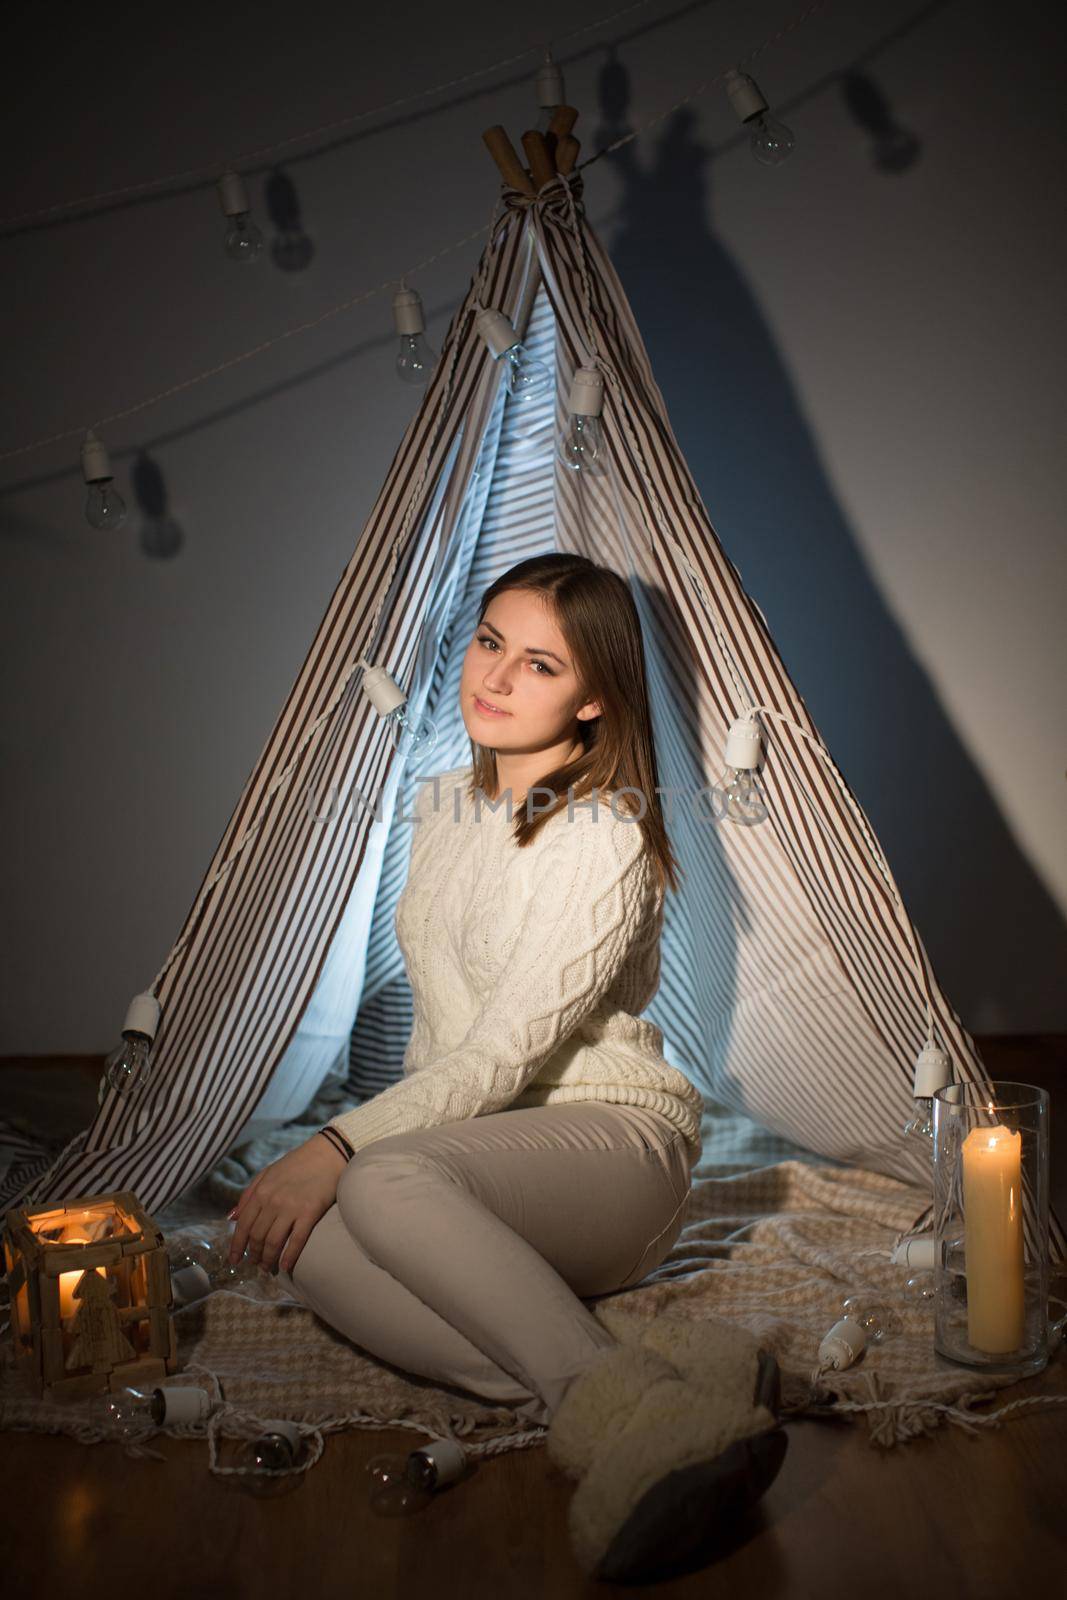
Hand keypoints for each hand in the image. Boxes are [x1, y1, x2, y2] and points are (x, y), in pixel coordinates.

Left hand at [227, 1134, 348, 1274]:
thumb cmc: (298, 1163)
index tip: (235, 1260)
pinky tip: (285, 1267)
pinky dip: (289, 1256)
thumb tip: (231, 1218)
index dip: (237, 1246)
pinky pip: (296, 1240)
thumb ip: (248, 1194)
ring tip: (267, 1267)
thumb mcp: (268, 1173)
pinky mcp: (310, 1212)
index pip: (243, 1225)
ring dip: (268, 1259)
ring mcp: (291, 1207)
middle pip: (257, 1236)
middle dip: (253, 1254)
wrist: (328, 1153)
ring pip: (273, 1242)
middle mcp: (272, 1201)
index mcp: (260, 1191)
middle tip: (255, 1264)